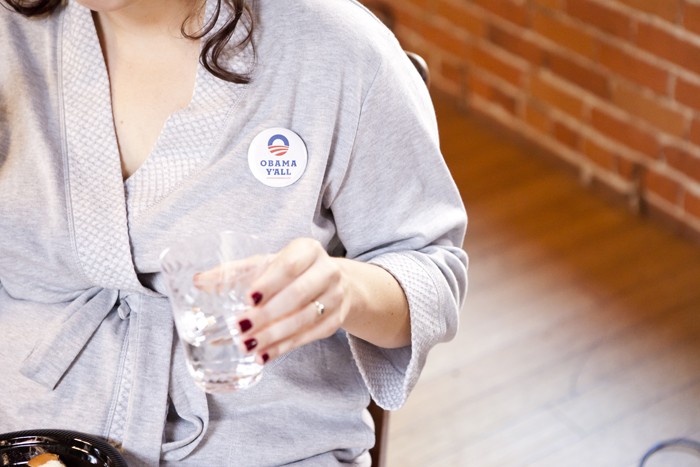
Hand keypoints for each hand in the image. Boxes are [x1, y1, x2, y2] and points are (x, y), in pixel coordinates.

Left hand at [235, 238, 348, 363]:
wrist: (333, 283)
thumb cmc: (292, 272)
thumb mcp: (266, 265)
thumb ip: (234, 272)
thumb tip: (199, 281)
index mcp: (308, 250)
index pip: (289, 266)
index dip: (269, 283)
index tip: (248, 299)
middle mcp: (327, 271)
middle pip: (298, 294)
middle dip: (268, 314)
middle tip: (240, 328)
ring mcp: (336, 296)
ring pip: (305, 318)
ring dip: (274, 335)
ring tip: (248, 345)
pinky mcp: (336, 320)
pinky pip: (310, 336)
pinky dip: (285, 347)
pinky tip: (265, 355)